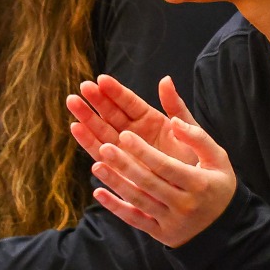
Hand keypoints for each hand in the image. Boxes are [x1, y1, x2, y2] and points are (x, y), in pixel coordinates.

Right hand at [68, 74, 198, 167]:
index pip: (129, 102)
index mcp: (150, 119)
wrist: (196, 189)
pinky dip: (89, 141)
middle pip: (110, 114)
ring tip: (72, 102)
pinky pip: (102, 153)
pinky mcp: (120, 167)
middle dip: (95, 101)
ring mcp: (125, 149)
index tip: (101, 79)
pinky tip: (77, 129)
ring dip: (87, 117)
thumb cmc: (195, 158)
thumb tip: (165, 79)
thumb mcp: (189, 129)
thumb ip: (176, 106)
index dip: (115, 91)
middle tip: (81, 88)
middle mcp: (134, 132)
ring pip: (102, 131)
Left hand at [73, 76, 236, 248]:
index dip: (144, 151)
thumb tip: (174, 122)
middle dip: (125, 165)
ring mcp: (171, 221)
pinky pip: (135, 220)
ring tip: (96, 166)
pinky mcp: (160, 233)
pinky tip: (98, 192)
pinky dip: (115, 207)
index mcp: (198, 184)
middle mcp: (184, 205)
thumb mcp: (217, 159)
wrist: (224, 227)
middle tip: (104, 147)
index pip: (166, 166)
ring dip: (116, 184)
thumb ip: (198, 137)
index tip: (125, 135)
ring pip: (139, 201)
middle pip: (149, 183)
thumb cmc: (217, 184)